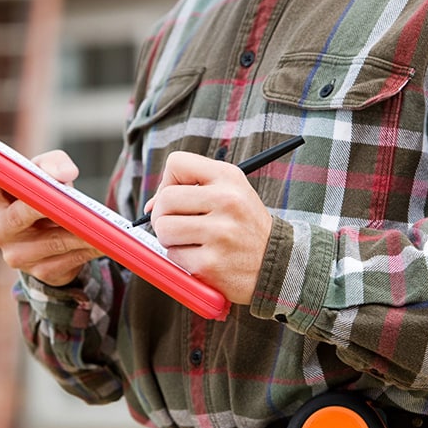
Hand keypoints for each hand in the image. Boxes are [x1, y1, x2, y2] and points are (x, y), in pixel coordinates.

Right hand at [0, 150, 101, 286]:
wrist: (57, 244)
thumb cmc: (46, 198)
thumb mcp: (48, 175)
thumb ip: (53, 164)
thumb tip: (65, 174)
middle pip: (20, 215)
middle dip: (44, 205)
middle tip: (67, 200)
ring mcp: (17, 255)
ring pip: (53, 240)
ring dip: (79, 231)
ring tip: (101, 223)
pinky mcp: (41, 272)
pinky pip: (69, 260)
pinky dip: (89, 249)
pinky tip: (105, 242)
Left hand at [148, 151, 272, 303]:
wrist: (277, 264)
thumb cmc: (244, 227)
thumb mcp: (231, 193)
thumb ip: (192, 189)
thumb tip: (150, 206)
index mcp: (229, 178)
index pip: (176, 163)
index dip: (167, 181)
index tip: (176, 198)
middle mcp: (226, 201)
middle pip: (165, 199)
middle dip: (163, 215)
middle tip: (180, 225)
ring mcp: (219, 233)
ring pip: (163, 228)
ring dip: (170, 239)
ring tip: (192, 242)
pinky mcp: (210, 263)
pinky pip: (173, 256)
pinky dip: (182, 259)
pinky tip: (203, 258)